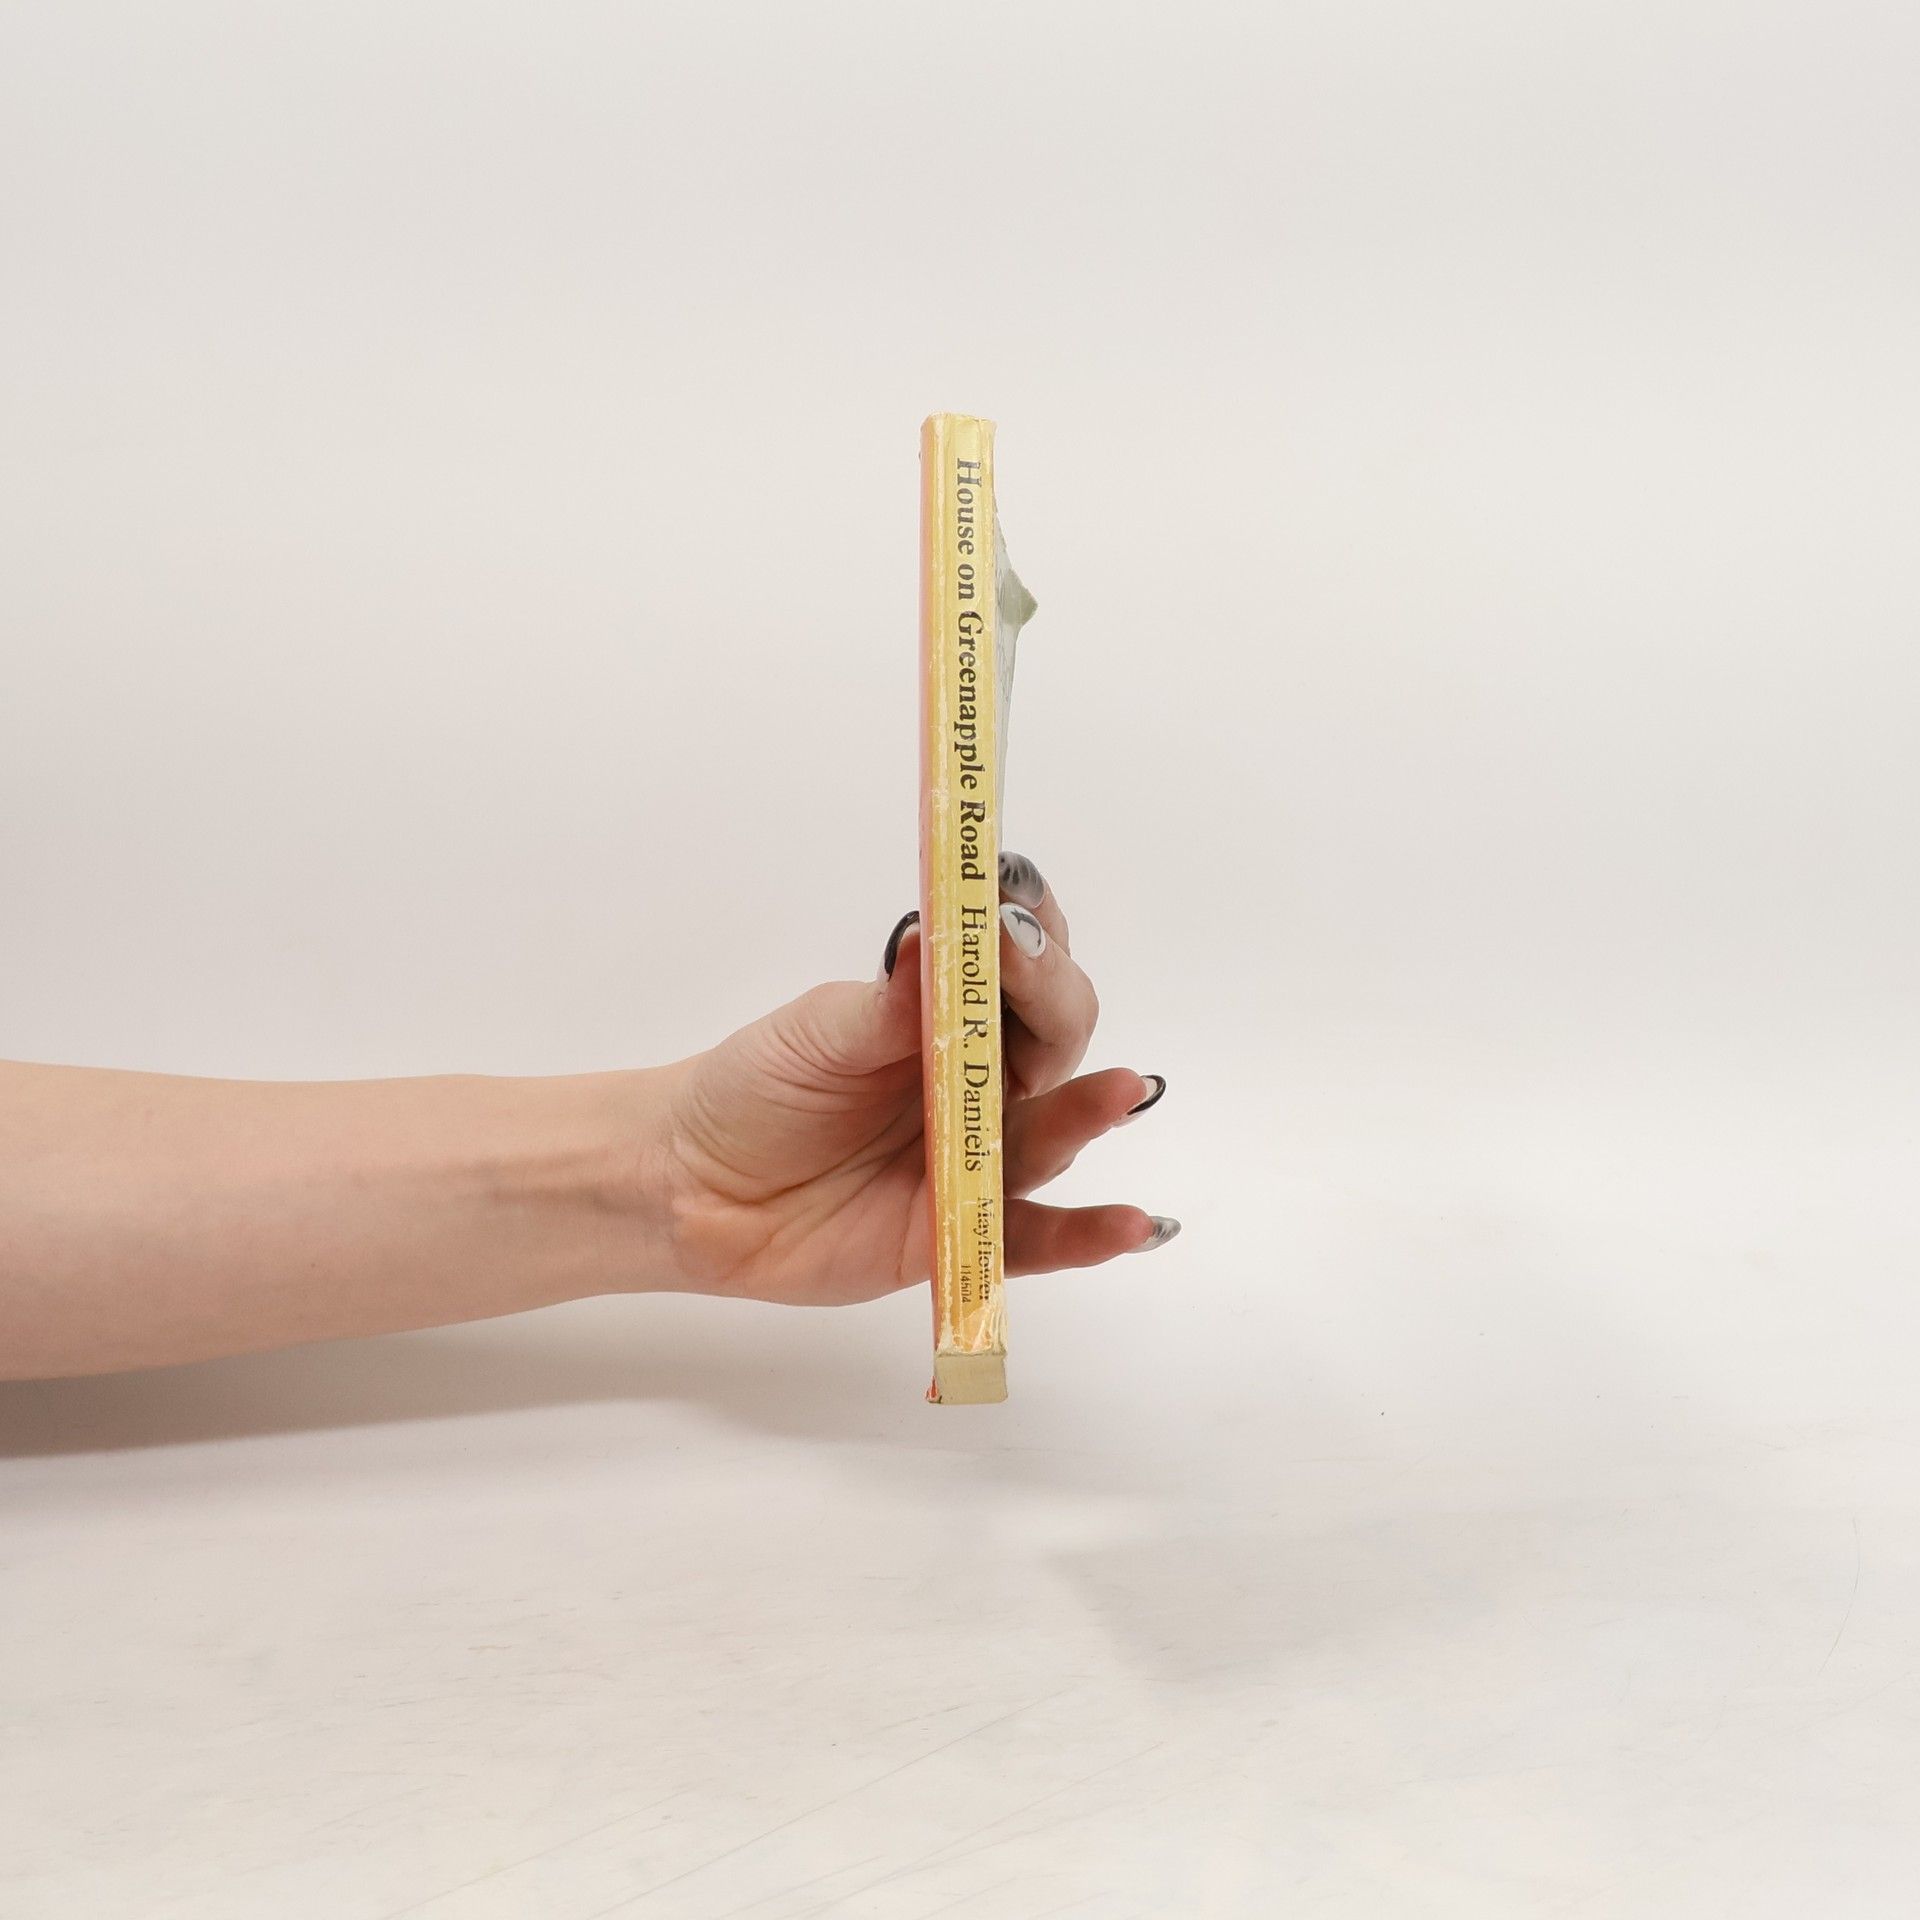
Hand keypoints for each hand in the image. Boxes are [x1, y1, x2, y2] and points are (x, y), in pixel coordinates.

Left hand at [661, 853, 1176, 1304]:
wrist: (690, 1187)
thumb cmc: (753, 1091)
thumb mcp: (815, 1033)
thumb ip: (884, 1003)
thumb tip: (932, 940)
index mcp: (948, 1018)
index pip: (1020, 966)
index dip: (1029, 936)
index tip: (1013, 907)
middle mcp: (979, 1084)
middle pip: (1053, 1039)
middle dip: (1054, 1003)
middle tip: (1032, 973)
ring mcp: (977, 1160)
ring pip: (1052, 1132)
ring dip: (1090, 1111)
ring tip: (1121, 1093)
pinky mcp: (963, 1234)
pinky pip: (1036, 1237)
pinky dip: (1088, 1233)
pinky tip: (1135, 1224)